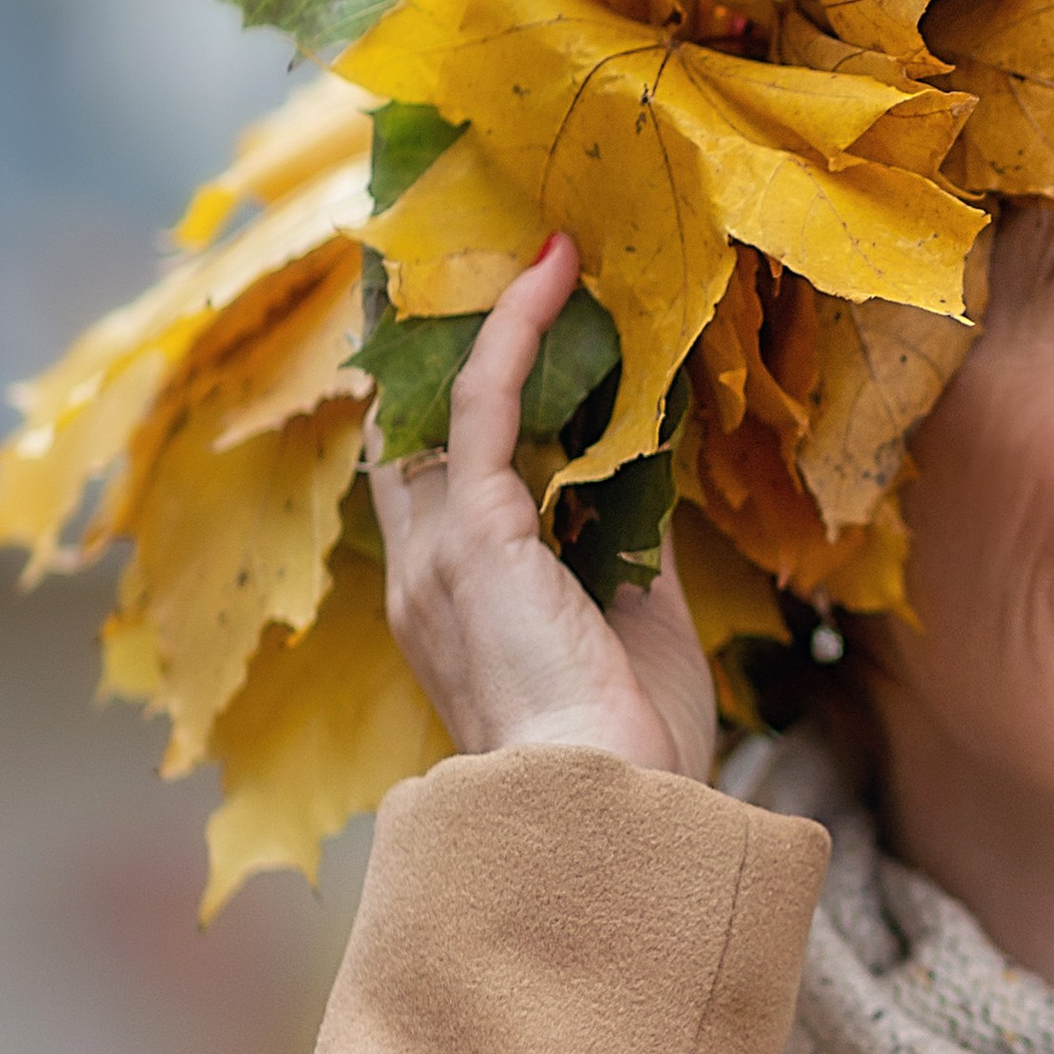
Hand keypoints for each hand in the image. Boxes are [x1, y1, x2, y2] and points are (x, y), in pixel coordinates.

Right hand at [369, 236, 716, 781]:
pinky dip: (518, 327)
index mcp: (453, 612)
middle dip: (432, 342)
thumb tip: (646, 477)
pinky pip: (488, 402)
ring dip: (476, 313)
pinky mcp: (475, 536)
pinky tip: (554, 269)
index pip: (430, 488)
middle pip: (408, 427)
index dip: (445, 408)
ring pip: (438, 399)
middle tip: (469, 253)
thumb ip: (628, 552)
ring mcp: (438, 555)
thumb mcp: (635, 636)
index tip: (481, 338)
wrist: (612, 815)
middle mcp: (424, 576)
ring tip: (524, 238)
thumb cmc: (632, 755)